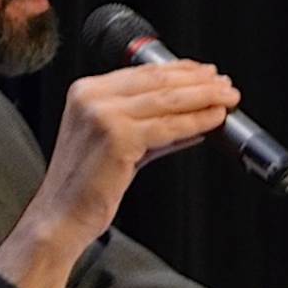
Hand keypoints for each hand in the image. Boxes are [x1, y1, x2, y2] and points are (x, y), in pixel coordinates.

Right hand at [35, 60, 239, 248]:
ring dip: (204, 97)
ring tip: (227, 99)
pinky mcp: (116, 136)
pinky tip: (214, 120)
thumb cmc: (84, 185)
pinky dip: (196, 121)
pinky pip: (167, 126)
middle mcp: (92, 96)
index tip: (206, 73)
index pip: (143, 72)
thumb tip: (191, 116)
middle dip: (198, 81)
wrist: (60, 217)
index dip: (181, 70)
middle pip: (158, 81)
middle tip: (225, 85)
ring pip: (167, 100)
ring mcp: (102, 114)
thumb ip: (150, 125)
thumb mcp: (117, 143)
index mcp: (86, 91)